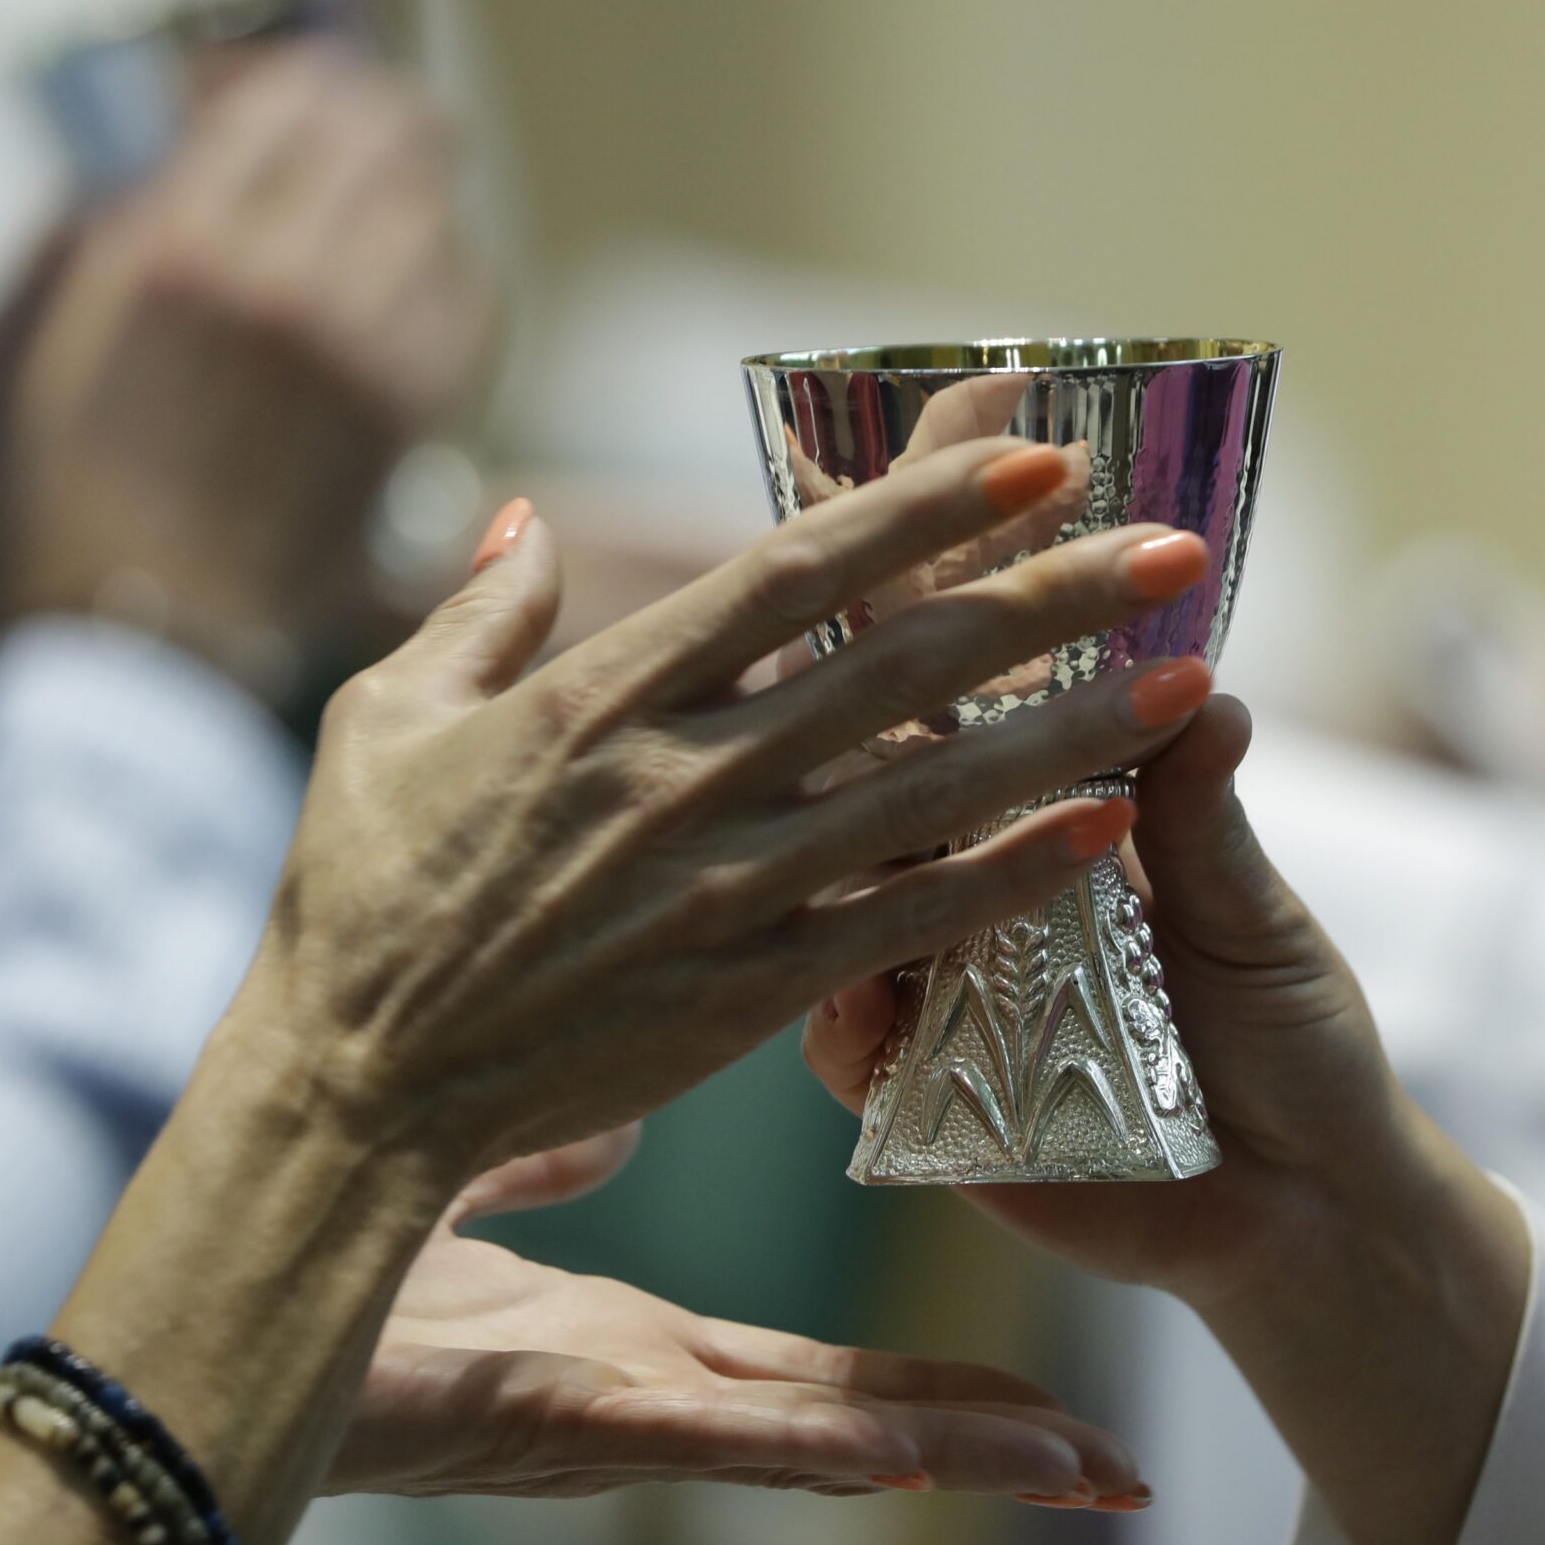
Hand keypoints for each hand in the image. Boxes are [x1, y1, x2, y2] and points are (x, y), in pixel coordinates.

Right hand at [0, 41, 496, 692]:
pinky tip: (420, 286)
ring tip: (385, 212)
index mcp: (181, 247)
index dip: (295, 81)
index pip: (287, 95)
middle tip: (364, 135)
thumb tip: (205, 124)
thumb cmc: (93, 468)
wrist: (150, 609)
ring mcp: (360, 349)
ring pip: (439, 209)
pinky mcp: (413, 409)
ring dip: (418, 197)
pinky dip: (454, 274)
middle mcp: (282, 285)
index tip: (283, 99)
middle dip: (377, 123)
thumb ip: (134, 205)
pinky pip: (470, 298)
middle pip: (386, 134)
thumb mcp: (73, 313)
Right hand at [235, 432, 1221, 1186]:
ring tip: (1191, 675)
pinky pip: (908, 922)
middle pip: (901, 665)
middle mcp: (683, 777)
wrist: (353, 1090)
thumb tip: (526, 522)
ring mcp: (726, 887)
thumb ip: (475, 619)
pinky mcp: (751, 993)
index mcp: (601, 695)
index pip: (796, 571)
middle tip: (1176, 546)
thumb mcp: (380, 723)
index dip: (925, 507)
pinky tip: (1110, 828)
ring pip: (934, 788)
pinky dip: (1011, 874)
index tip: (1035, 454)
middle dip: (1050, 595)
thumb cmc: (355, 902)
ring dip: (1071, 727)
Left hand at [329, 1139, 1145, 1503]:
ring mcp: (616, 1415)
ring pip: (814, 1443)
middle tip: (1113, 1465)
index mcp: (638, 1345)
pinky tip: (905, 1455)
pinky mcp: (562, 1415)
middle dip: (984, 1440)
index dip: (930, 1384)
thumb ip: (551, 1155)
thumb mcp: (479, 1192)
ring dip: (945, 1457)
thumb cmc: (334, 1270)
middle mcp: (650, 1392)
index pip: (820, 1369)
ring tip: (1075, 1470)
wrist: (210, 1311)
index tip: (1039, 1394)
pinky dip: (815, 1447)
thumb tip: (611, 1119)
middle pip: (852, 1417)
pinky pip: (708, 1434)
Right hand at [805, 697, 1529, 1544]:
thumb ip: (1210, 825)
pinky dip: (836, 1020)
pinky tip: (855, 994)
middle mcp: (992, 912)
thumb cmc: (1296, 1041)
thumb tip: (1214, 698)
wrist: (1309, 1208)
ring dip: (836, 897)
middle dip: (866, 792)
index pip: (982, 753)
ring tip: (848, 870)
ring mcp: (951, 1004)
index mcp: (1065, 843)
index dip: (948, 706)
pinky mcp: (928, 1102)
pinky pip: (849, 1054)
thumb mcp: (1258, 925)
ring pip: (847, 932)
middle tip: (854, 758)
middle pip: (892, 831)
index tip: (923, 648)